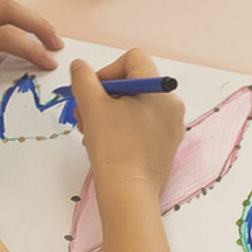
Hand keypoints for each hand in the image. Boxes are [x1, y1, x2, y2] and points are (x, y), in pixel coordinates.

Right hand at [69, 50, 184, 194]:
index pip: (133, 59)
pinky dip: (121, 128)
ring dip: (108, 113)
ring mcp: (171, 127)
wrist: (128, 192)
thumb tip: (80, 66)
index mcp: (159, 89)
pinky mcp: (165, 146)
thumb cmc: (114, 147)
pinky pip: (141, 126)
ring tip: (90, 131)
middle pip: (132, 83)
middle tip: (84, 113)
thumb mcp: (92, 105)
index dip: (107, 70)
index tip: (92, 91)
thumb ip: (83, 79)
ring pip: (134, 106)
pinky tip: (104, 143)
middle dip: (103, 95)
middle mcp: (171, 105)